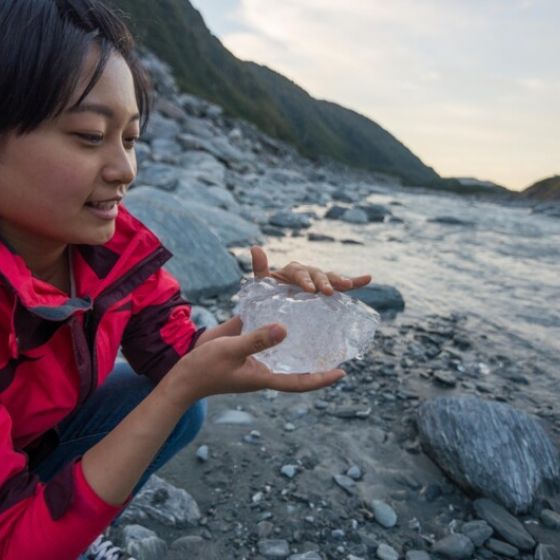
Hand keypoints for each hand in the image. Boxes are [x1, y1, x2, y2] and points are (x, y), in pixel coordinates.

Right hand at [171, 323, 344, 404]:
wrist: (184, 373)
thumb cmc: (206, 369)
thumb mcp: (231, 351)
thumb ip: (257, 340)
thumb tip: (285, 329)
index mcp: (265, 375)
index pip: (300, 381)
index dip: (321, 379)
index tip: (342, 373)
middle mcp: (265, 366)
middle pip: (297, 365)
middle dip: (316, 359)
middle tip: (338, 345)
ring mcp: (256, 356)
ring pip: (283, 348)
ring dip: (299, 339)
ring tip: (319, 325)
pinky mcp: (246, 344)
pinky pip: (266, 335)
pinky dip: (276, 325)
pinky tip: (285, 309)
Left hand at [251, 246, 370, 294]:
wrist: (275, 309)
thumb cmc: (266, 296)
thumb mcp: (261, 284)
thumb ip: (260, 268)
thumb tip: (255, 248)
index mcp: (292, 271)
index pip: (299, 272)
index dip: (304, 280)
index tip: (309, 290)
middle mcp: (307, 273)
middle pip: (317, 275)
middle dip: (324, 282)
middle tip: (327, 291)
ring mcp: (319, 282)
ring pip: (330, 279)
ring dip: (340, 280)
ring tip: (348, 285)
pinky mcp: (328, 291)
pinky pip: (343, 286)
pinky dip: (356, 281)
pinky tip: (367, 278)